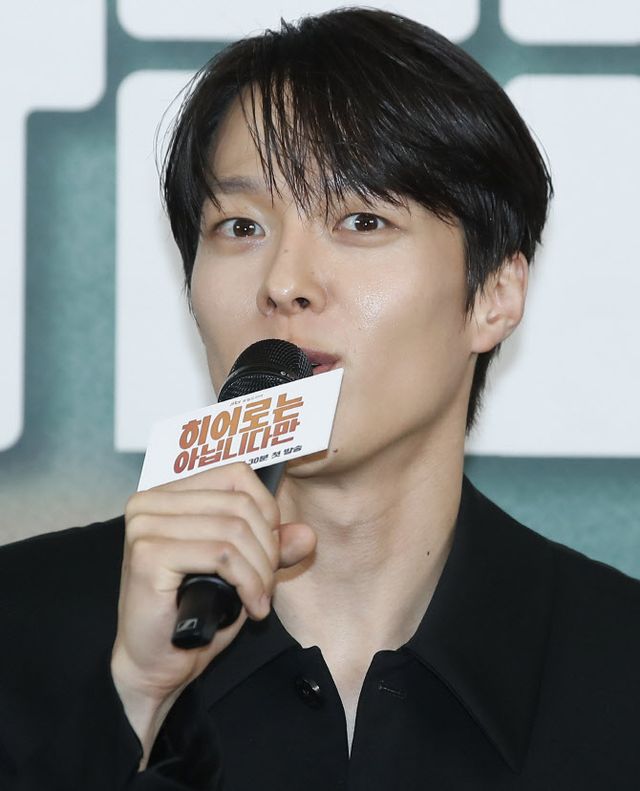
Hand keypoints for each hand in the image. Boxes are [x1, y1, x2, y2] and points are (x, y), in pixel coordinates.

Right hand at [110, 462, 314, 764]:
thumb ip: (272, 547)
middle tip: (267, 585)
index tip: (271, 550)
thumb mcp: (242, 570)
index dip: (266, 510)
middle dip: (267, 548)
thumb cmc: (193, 613)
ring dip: (260, 571)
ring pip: (234, 530)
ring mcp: (145, 526)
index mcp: (168, 493)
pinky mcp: (148, 554)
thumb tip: (307, 534)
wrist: (153, 663)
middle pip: (239, 504)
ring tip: (259, 599)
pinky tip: (250, 607)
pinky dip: (247, 582)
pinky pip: (221, 555)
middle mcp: (150, 502)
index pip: (236, 474)